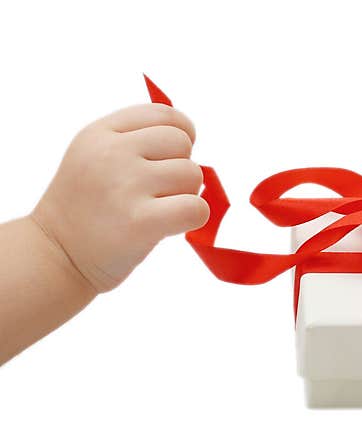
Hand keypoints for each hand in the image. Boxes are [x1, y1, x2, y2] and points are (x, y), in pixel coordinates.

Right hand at [31, 103, 208, 292]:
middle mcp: (111, 153)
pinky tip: (171, 225)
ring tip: (157, 209)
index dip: (181, 134)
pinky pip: (196, 208)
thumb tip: (189, 135)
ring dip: (186, 195)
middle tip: (158, 192)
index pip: (164, 114)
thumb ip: (136, 139)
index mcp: (100, 133)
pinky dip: (194, 218)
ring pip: (193, 175)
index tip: (170, 158)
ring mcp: (125, 186)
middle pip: (182, 143)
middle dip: (180, 168)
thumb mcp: (95, 156)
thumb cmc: (88, 208)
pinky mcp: (140, 222)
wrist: (56, 256)